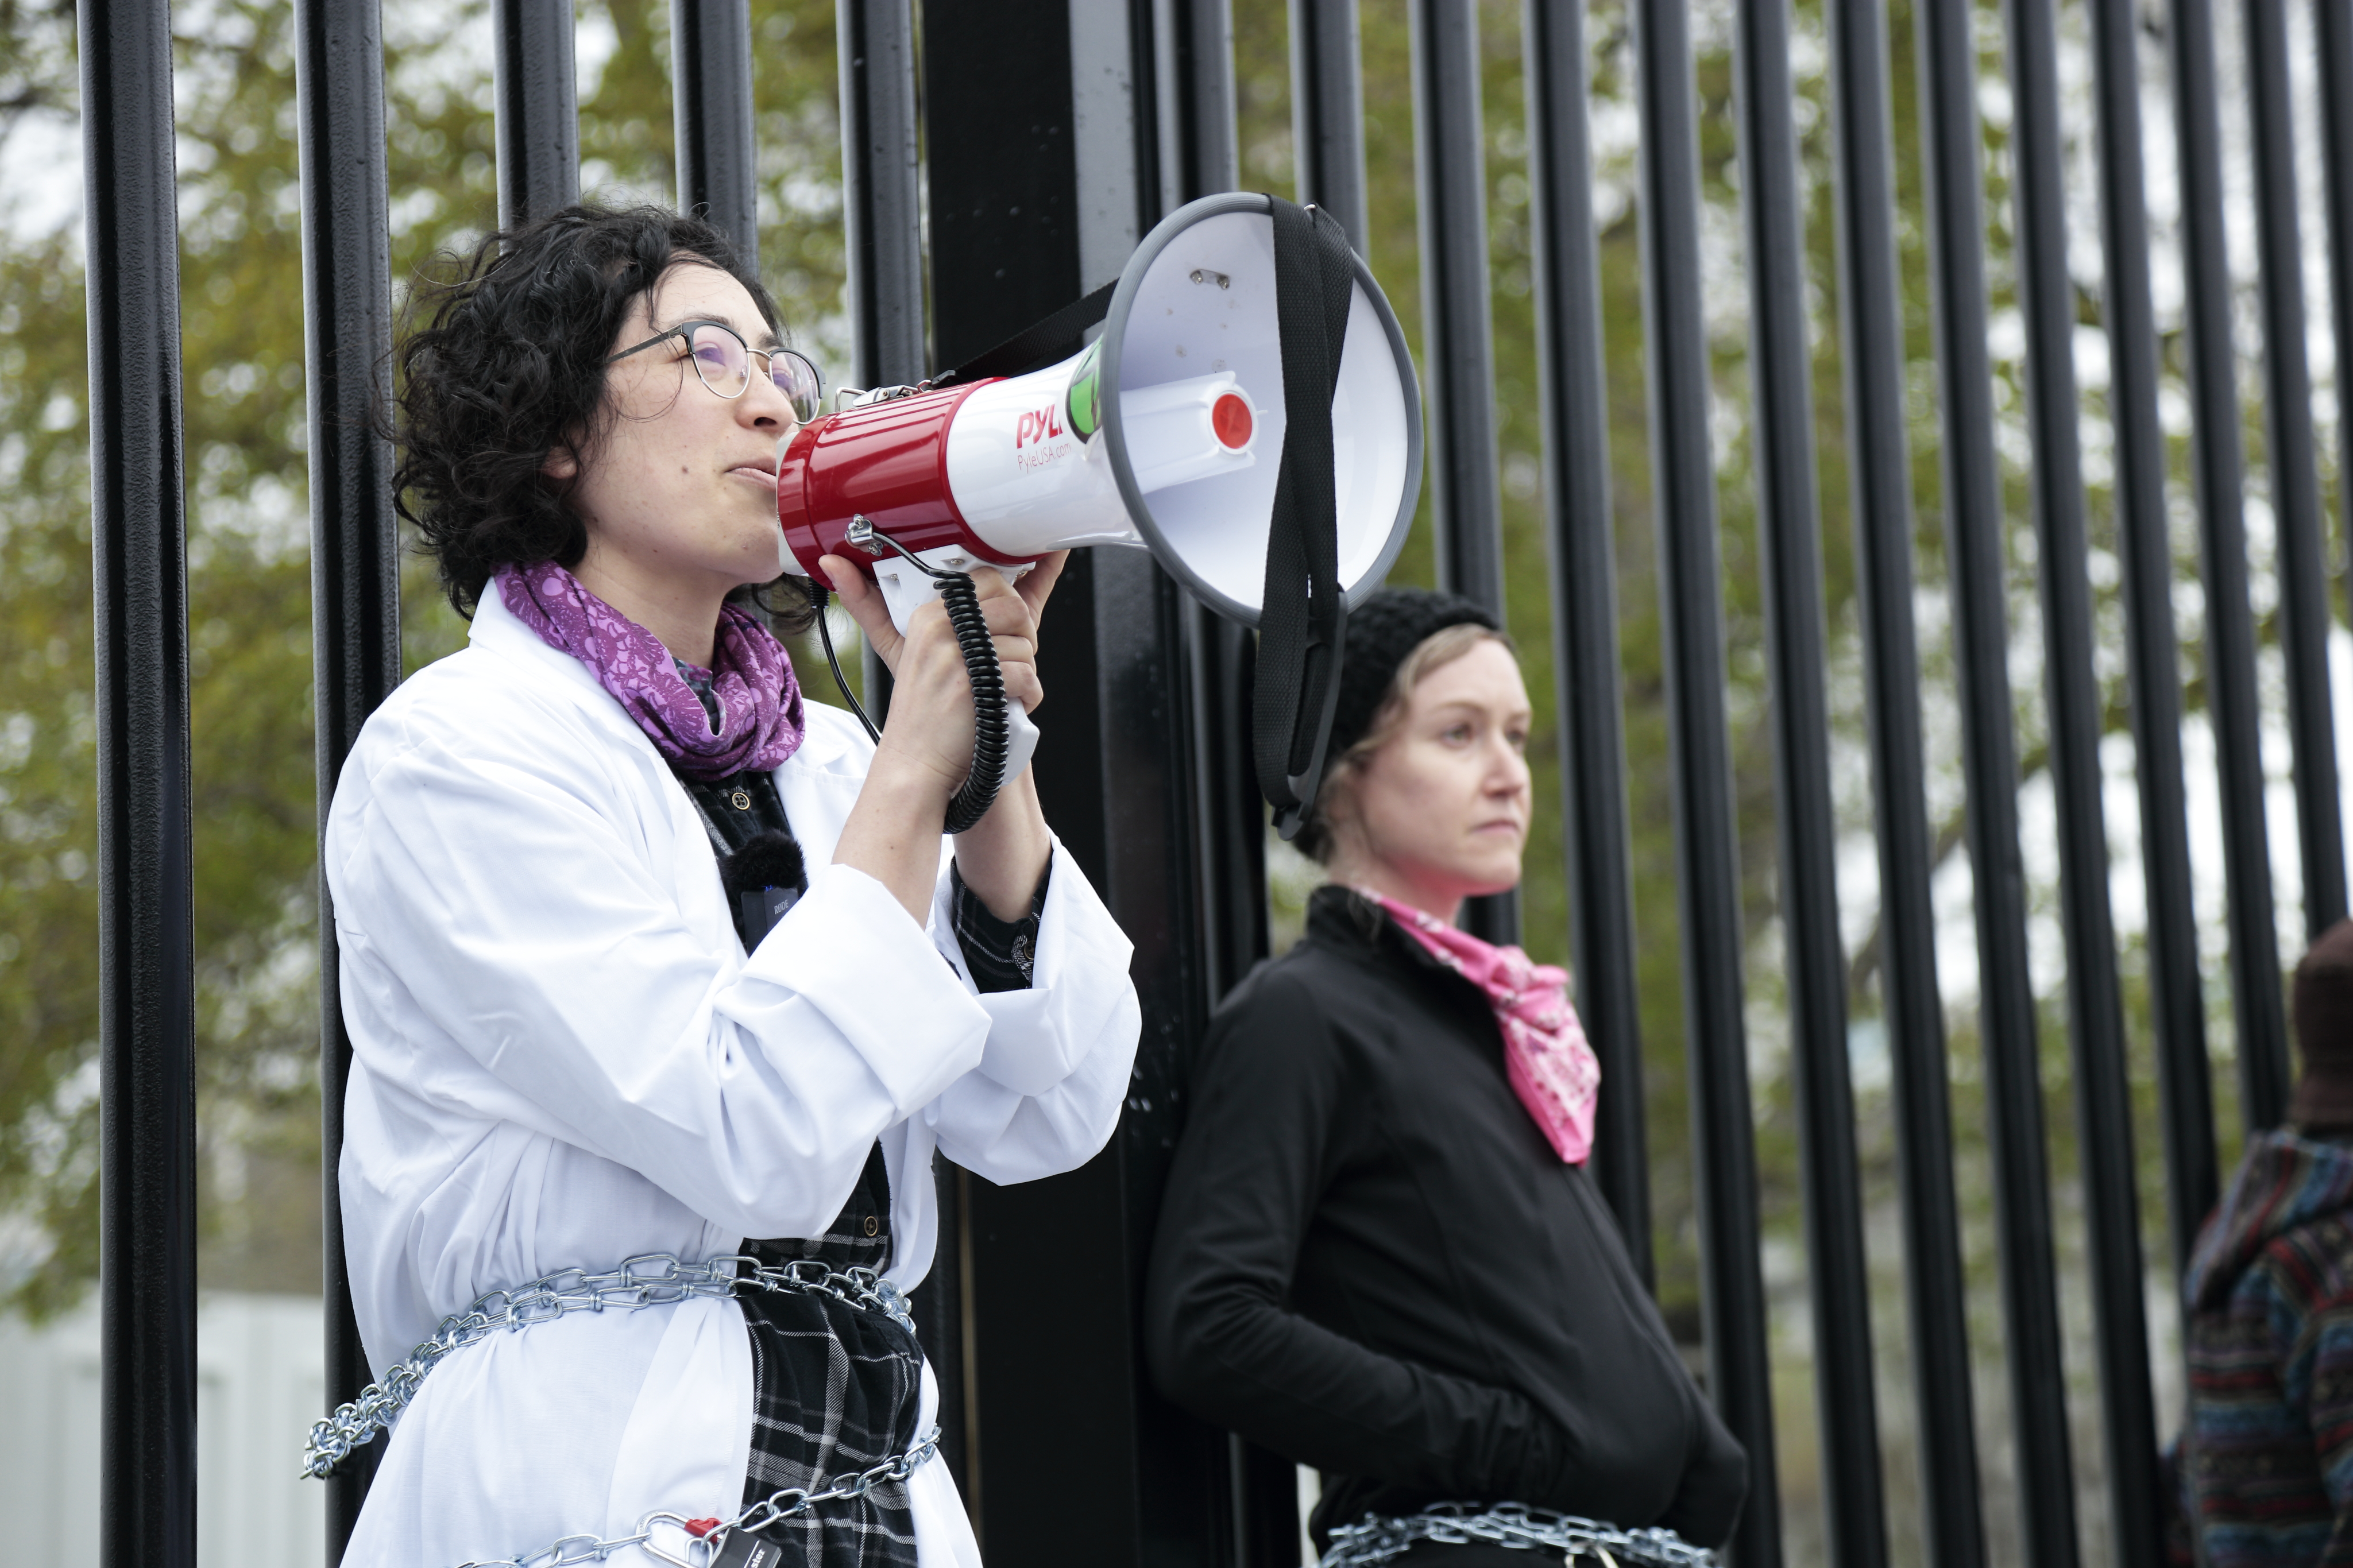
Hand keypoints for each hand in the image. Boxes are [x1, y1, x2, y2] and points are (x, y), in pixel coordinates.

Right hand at [818, 551, 1065, 797]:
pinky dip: (1028, 696)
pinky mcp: (974, 686)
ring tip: (1000, 689)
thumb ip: (875, 604)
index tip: (998, 633)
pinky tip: (1007, 706)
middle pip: (1016, 609)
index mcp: (928, 614)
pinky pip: (1028, 675)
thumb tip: (834, 561)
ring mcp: (956, 657)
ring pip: (1026, 644)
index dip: (1006, 609)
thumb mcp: (900, 648)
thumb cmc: (923, 708)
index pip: (991, 581)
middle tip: (1003, 665)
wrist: (916, 763)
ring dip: (1025, 672)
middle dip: (1022, 639)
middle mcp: (940, 629)